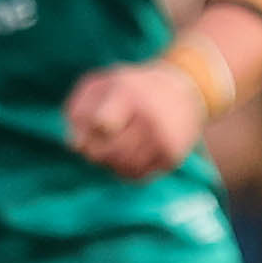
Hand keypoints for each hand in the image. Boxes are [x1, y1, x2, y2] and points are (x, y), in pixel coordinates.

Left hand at [63, 61, 209, 179]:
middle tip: (98, 141)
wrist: (184, 89)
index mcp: (127, 93)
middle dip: (94, 151)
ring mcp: (163, 139)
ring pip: (121, 167)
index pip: (103, 123)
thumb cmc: (130, 89)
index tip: (98, 125)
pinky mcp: (172, 156)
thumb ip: (78, 112)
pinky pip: (138, 176)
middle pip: (104, 153)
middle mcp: (149, 117)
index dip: (91, 130)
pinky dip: (127, 170)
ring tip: (115, 146)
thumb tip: (77, 146)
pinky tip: (131, 154)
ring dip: (111, 162)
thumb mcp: (100, 86)